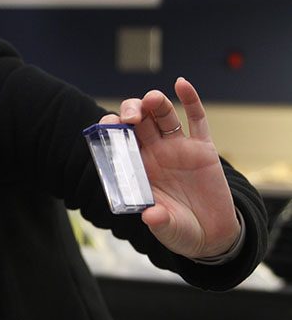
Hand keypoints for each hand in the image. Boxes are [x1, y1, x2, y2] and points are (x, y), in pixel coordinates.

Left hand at [98, 77, 240, 258]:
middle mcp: (155, 154)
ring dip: (156, 103)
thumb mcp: (168, 229)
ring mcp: (178, 149)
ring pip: (163, 116)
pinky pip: (196, 119)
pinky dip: (190, 100)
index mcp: (138, 169)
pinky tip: (181, 84)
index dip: (111, 130)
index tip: (108, 126)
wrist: (211, 235)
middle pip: (138, 122)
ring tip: (152, 99)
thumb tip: (150, 216)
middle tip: (131, 118)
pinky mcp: (203, 149)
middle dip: (131, 112)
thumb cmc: (180, 230)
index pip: (119, 141)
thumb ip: (159, 221)